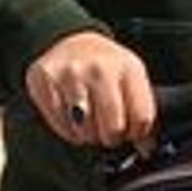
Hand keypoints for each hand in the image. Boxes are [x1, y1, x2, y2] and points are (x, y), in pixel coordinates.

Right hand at [24, 33, 156, 151]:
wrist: (71, 42)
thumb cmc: (105, 67)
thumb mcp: (131, 80)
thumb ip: (142, 111)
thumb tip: (147, 148)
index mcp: (129, 68)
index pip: (142, 118)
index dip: (137, 134)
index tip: (131, 132)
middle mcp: (100, 69)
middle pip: (113, 128)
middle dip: (112, 137)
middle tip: (108, 131)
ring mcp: (71, 74)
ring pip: (85, 130)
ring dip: (89, 134)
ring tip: (90, 122)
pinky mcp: (44, 82)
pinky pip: (62, 126)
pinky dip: (69, 130)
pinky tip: (73, 118)